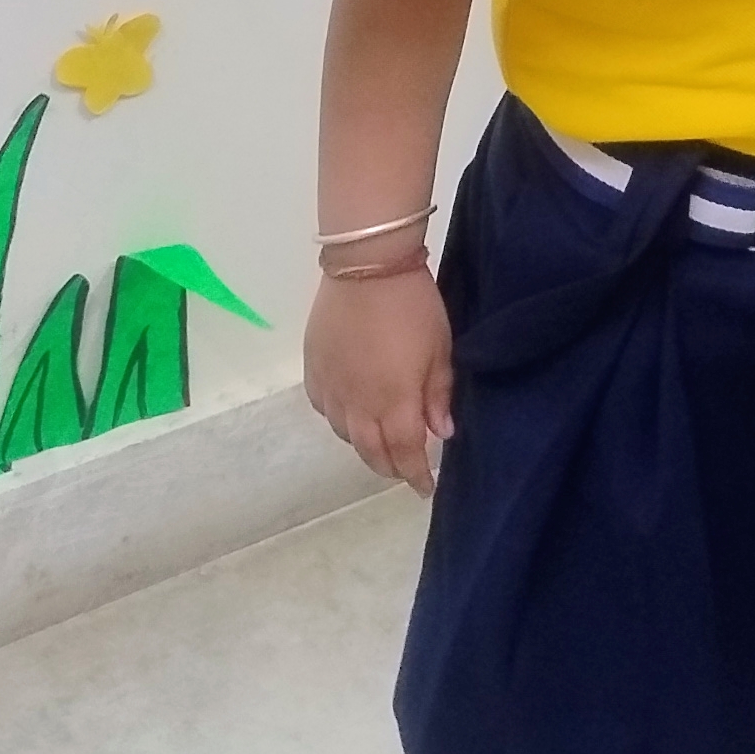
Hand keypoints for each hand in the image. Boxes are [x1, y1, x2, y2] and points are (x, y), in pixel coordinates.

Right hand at [303, 268, 453, 496]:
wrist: (367, 266)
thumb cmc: (414, 306)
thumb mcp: (440, 349)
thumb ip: (438, 395)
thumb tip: (441, 432)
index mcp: (394, 403)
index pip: (405, 454)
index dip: (416, 475)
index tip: (425, 488)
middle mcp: (358, 405)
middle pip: (371, 452)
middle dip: (390, 467)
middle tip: (403, 471)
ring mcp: (331, 387)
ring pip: (344, 434)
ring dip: (364, 445)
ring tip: (378, 443)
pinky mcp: (313, 368)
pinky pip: (322, 408)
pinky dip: (337, 419)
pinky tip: (347, 414)